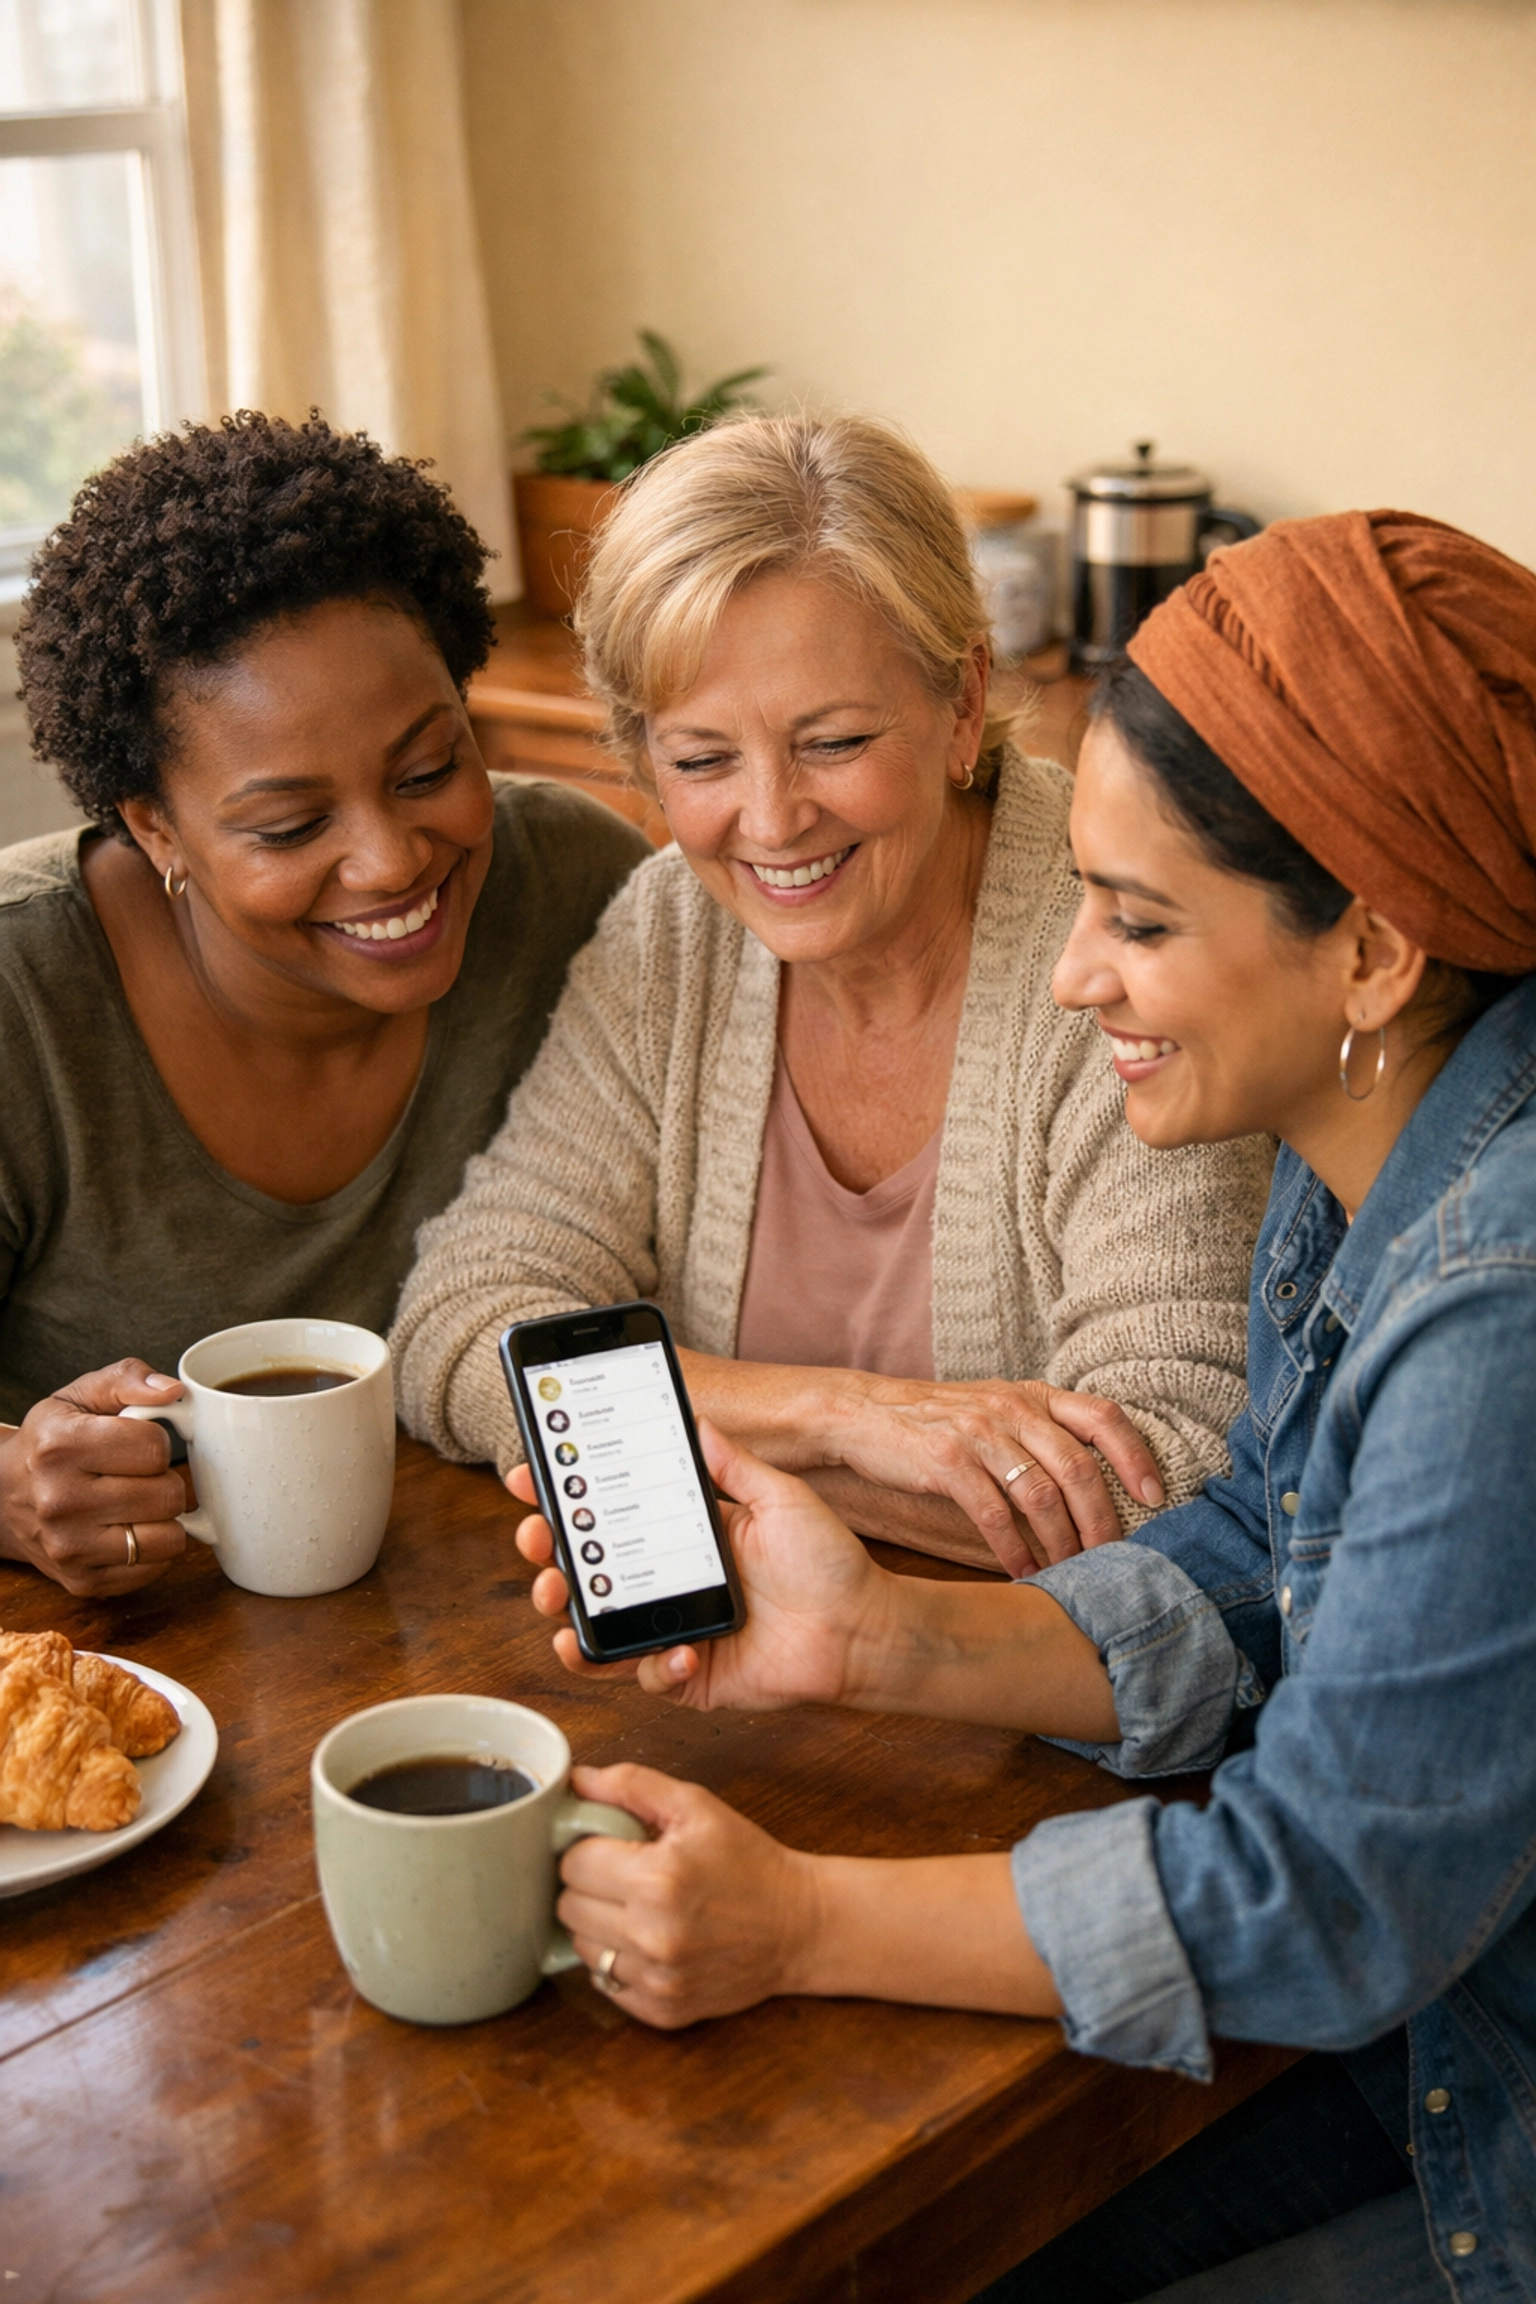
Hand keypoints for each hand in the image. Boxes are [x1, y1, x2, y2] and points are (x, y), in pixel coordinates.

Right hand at [0, 1362, 190, 1595]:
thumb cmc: (50, 1443)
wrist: (4, 1499)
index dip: (157, 1442)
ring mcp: (70, 1547)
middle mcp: (60, 1501)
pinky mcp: (82, 1580)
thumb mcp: (78, 1396)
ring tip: (137, 1504)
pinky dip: (154, 1549)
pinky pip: (155, 1569)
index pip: (154, 1447)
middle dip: (164, 1480)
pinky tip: (129, 1529)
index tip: (137, 1443)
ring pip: (169, 1537)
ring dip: (164, 1518)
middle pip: (167, 1494)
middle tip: (139, 1476)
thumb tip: (173, 1391)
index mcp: (60, 1447)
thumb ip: (127, 1378)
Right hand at [508, 1419, 897, 1711]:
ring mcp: (673, 1631)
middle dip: (547, 1554)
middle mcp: (669, 1583)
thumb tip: (695, 1420)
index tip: (530, 1476)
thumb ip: (733, 1465)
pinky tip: (675, 1651)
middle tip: (537, 1540)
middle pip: (586, 1572)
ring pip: (598, 1630)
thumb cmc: (829, 1564)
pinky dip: (651, 1666)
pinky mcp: (690, 1675)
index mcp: (684, 1536)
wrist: (864, 1630)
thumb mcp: (781, 1498)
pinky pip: (648, 1676)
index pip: (609, 1514)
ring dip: (568, 1616)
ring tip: (559, 1597)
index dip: (564, 1499)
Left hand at [557, 1762, 814, 2027]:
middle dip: (589, 1886)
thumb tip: (575, 1780)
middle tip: (623, 1876)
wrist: (800, 1926)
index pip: (572, 1863)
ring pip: (581, 1948)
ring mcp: (656, 1980)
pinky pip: (605, 1984)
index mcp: (656, 1878)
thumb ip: (631, 1785)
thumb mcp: (697, 1806)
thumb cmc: (748, 1860)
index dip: (587, 1848)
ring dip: (598, 1926)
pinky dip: (618, 1962)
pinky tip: (649, 1942)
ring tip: (636, 1909)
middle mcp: (651, 1935)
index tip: (611, 1847)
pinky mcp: (661, 2012)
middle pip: (567, 1908)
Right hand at [812, 1373, 1163, 1574]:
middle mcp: (1012, 1407)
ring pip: (1041, 1496)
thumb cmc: (937, 1422)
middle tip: (1113, 1560)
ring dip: (1062, 1544)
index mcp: (1033, 1395)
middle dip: (1103, 1522)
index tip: (1155, 1497)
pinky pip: (993, 1514)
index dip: (1136, 1456)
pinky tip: (1022, 1572)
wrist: (862, 1414)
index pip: (1103, 1417)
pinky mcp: (945, 1459)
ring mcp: (979, 1431)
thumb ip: (1040, 1434)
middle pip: (1078, 1468)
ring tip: (1068, 1574)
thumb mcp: (995, 1411)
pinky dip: (1013, 1550)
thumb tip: (1095, 1487)